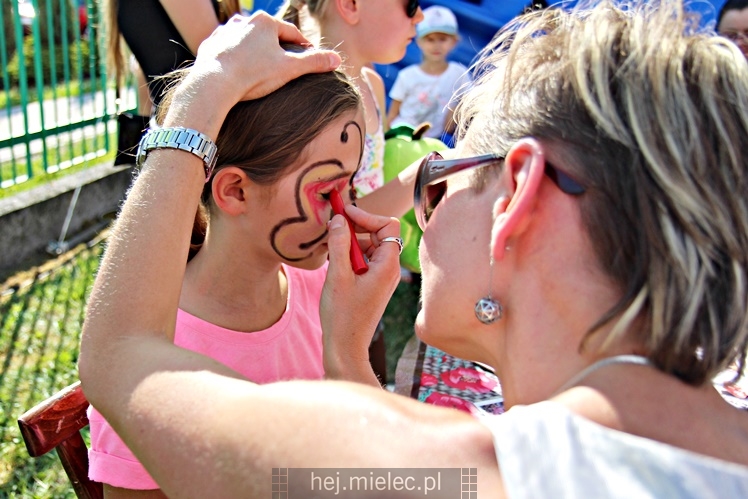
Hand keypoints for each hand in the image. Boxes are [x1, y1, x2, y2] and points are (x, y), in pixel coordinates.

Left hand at [193, 12, 340, 101]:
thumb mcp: (289, 69)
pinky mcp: (210, 44)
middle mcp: (243, 21)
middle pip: (267, 34)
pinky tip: (238, 70)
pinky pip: (227, 50)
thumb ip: (313, 63)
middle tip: (285, 62)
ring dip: (254, 50)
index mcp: (265, 22)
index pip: (291, 33)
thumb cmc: (253, 75)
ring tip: (260, 66)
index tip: (309, 55)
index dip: (302, 45)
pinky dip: (235, 58)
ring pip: (246, 40)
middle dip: (277, 47)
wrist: (214, 83)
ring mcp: (224, 32)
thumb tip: (336, 59)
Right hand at [321, 206, 401, 383]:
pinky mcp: (373, 284)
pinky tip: (333, 261)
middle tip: (334, 225)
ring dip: (351, 241)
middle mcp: (389, 269)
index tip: (344, 213)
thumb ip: (339, 244)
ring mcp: (382, 277)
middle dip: (358, 226)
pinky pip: (365, 260)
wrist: (346, 346)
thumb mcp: (337, 275)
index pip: (387, 225)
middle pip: (379, 233)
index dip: (367, 216)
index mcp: (387, 265)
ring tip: (330, 246)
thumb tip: (339, 219)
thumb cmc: (342, 314)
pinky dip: (350, 255)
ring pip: (370, 246)